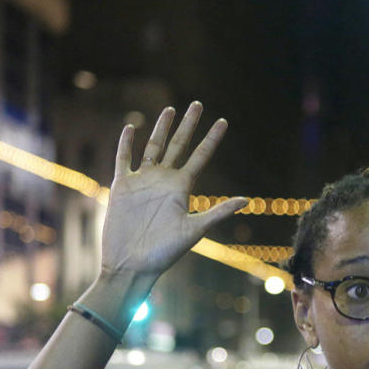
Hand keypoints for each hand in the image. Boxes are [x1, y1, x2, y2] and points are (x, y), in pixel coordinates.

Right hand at [100, 102, 246, 277]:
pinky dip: (126, 143)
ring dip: (161, 129)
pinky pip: (123, 159)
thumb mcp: (194, 230)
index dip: (211, 139)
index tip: (223, 121)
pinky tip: (131, 126)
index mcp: (182, 188)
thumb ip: (218, 212)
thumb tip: (247, 200)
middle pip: (178, 146)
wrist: (132, 265)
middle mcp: (164, 181)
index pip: (200, 157)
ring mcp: (143, 182)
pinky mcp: (122, 187)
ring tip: (170, 109)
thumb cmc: (164, 252)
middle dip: (188, 125)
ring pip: (153, 147)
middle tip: (198, 104)